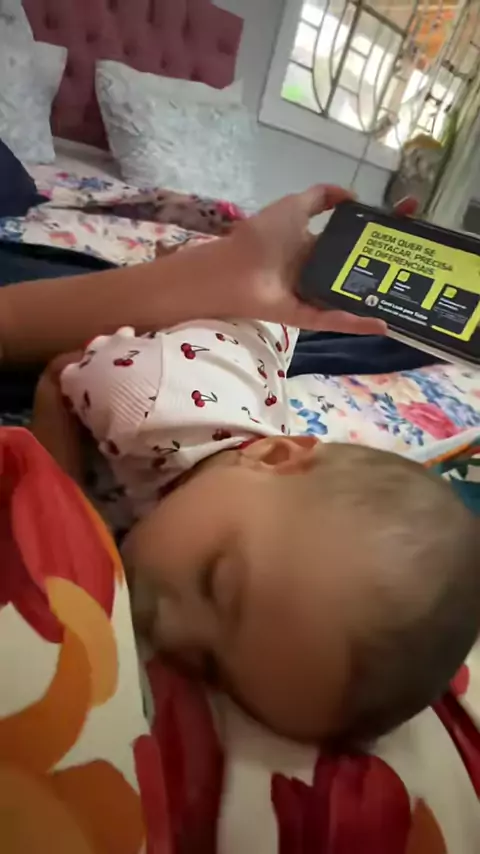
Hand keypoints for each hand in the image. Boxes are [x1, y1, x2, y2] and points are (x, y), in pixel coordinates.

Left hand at [230, 185, 415, 333]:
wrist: (231, 269)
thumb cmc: (260, 236)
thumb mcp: (293, 206)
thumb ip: (320, 197)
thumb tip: (351, 194)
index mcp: (312, 245)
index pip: (351, 237)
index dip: (377, 230)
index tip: (407, 221)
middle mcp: (315, 270)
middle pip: (354, 269)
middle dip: (384, 266)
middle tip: (417, 264)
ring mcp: (311, 295)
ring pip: (349, 298)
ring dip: (376, 299)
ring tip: (407, 298)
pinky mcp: (304, 316)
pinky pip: (334, 320)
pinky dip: (356, 322)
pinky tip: (382, 324)